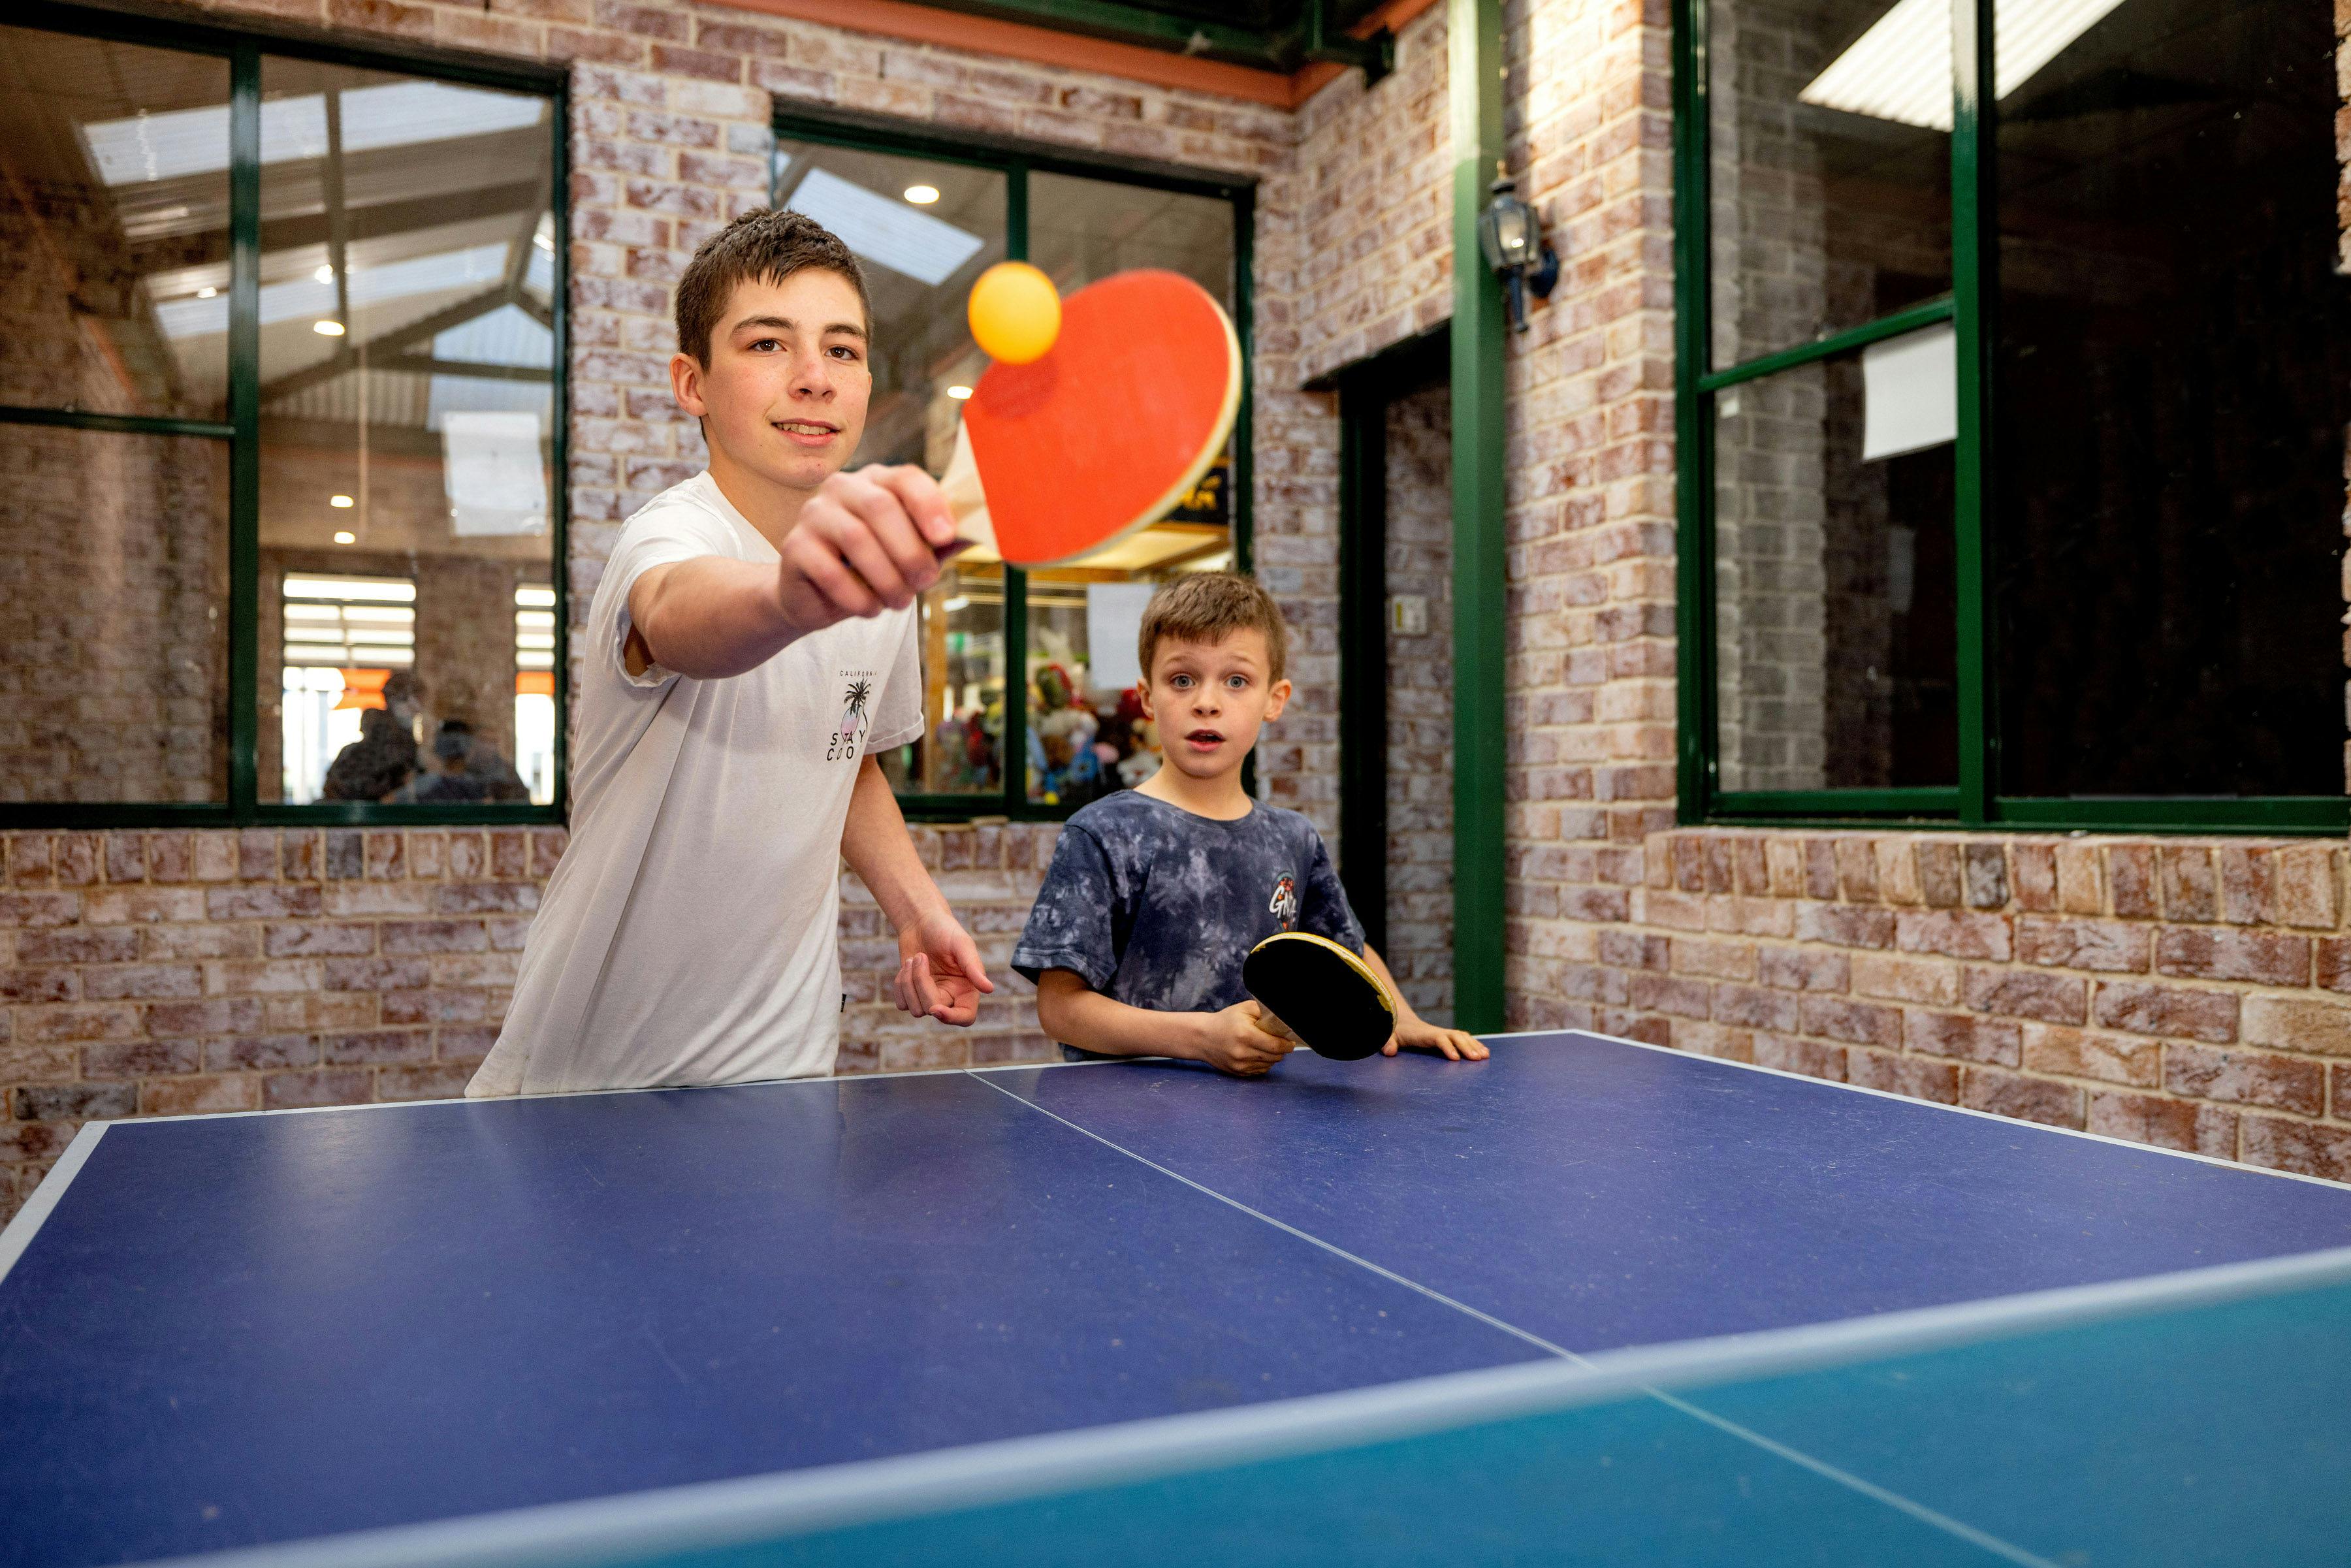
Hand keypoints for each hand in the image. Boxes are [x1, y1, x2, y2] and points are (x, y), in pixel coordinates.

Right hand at [777, 465, 959, 633]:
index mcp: (876, 482)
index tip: (946, 536)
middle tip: (925, 582)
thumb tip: (978, 535)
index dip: (929, 504)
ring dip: (886, 577)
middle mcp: (842, 488)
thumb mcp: (909, 554)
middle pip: (881, 507)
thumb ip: (938, 543)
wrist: (816, 596)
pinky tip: (869, 608)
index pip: (905, 478)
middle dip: (910, 550)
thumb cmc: (870, 570)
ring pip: (857, 538)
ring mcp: (814, 514)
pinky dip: (856, 596)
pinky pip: (830, 571)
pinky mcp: (794, 547)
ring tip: (899, 602)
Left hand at [893, 909, 993, 1025]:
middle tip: (921, 956)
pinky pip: (902, 1004)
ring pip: (915, 1009)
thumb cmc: (945, 930)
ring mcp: (929, 997)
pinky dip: (900, 984)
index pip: (965, 1017)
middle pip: (932, 1009)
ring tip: (914, 958)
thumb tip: (989, 989)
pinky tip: (907, 965)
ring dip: (908, 982)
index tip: (935, 1008)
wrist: (921, 922)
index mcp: (966, 988)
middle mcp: (950, 997)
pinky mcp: (912, 995)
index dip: (951, 1018)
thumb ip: (974, 967)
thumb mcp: (961, 944)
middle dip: (921, 983)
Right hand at [1192, 1001, 1294, 1076]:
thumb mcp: (1245, 1008)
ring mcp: (1240, 1065)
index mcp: (1246, 1035)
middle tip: (1280, 1042)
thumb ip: (1264, 1011)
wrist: (1203, 1037)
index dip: (1287, 1044)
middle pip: (1275, 1057)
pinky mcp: (1238, 1073)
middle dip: (1281, 1050)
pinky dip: (1263, 1063)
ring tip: (1266, 1046)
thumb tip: (1282, 1019)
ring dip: (1273, 1057)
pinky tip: (1257, 1054)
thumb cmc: (1225, 1021)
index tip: (1290, 1041)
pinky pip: (1260, 1071)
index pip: (1276, 1046)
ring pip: (1269, 1065)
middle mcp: (1243, 1053)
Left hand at [1383, 1015, 1488, 1061]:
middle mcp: (1437, 1032)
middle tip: (1477, 1059)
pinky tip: (1484, 1052)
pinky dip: (1475, 1044)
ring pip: (1462, 1036)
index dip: (1447, 1047)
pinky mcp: (1447, 1036)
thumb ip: (1388, 1043)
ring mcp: (1443, 1033)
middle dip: (1467, 1047)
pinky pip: (1464, 1039)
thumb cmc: (1394, 1031)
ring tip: (1485, 1056)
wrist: (1400, 1020)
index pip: (1438, 1039)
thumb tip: (1389, 1052)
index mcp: (1423, 1034)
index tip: (1455, 1059)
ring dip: (1474, 1045)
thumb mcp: (1388, 1036)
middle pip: (1455, 1036)